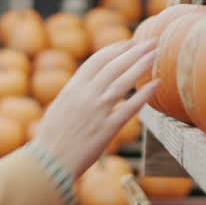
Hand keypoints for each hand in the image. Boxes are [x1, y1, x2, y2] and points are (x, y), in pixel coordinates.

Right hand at [29, 38, 157, 177]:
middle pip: (114, 66)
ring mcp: (97, 111)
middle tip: (151, 42)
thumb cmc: (52, 137)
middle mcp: (86, 95)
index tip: (130, 42)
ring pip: (123, 81)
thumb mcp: (60, 106)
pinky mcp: (107, 129)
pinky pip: (129, 108)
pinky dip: (143, 95)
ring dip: (141, 65)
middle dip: (134, 51)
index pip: (98, 60)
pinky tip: (156, 84)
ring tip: (155, 55)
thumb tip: (90, 82)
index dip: (116, 49)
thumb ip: (76, 92)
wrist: (49, 162)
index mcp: (73, 87)